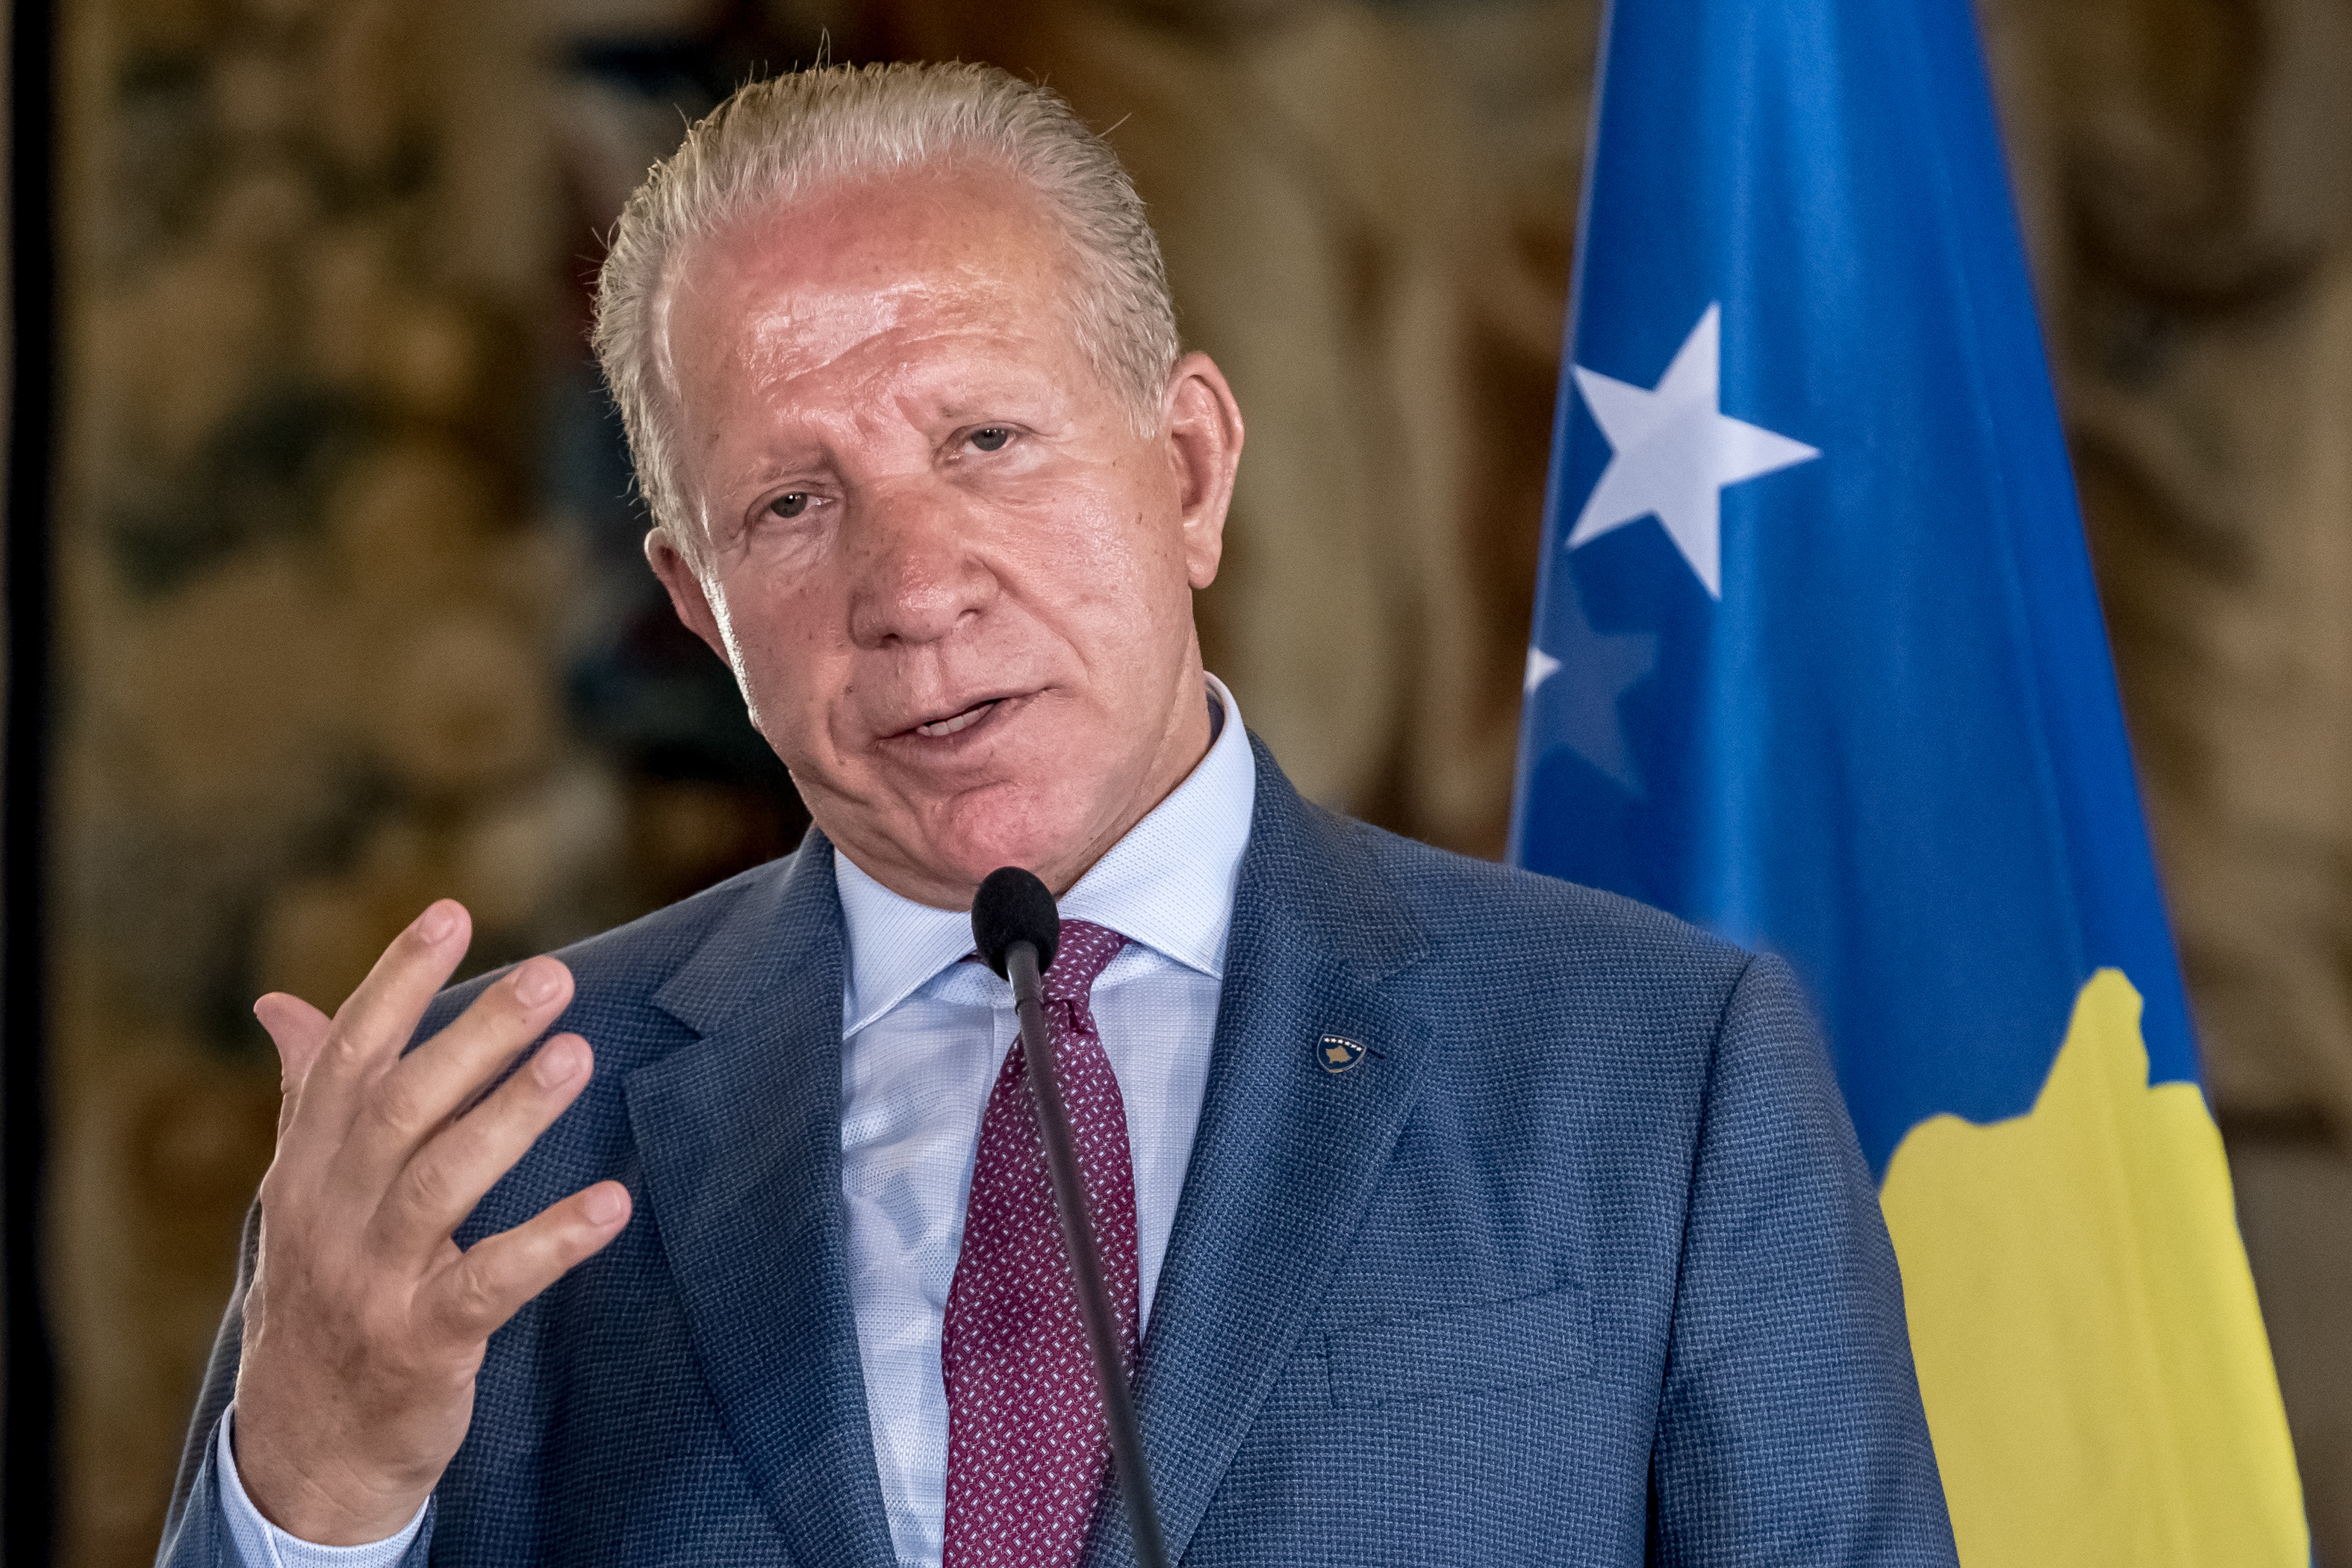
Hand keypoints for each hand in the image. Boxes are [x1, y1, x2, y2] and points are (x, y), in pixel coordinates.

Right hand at [230, 899, 632, 1543]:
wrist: (303, 1439)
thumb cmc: (326, 1285)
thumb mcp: (307, 1188)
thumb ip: (310, 1092)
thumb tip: (277, 1003)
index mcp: (311, 1161)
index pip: (350, 1053)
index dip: (397, 980)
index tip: (452, 912)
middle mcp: (335, 1209)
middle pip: (404, 1104)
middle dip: (475, 1035)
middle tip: (553, 977)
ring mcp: (376, 1276)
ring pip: (442, 1181)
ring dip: (512, 1115)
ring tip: (577, 1055)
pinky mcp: (424, 1339)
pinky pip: (491, 1281)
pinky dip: (552, 1240)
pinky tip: (612, 1202)